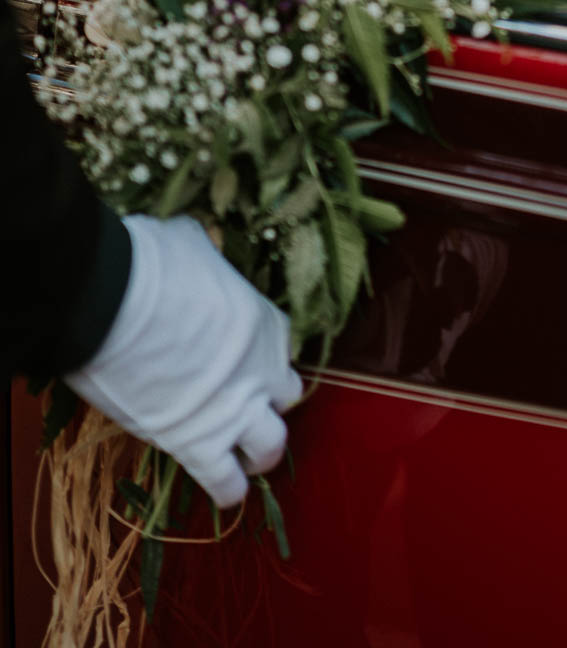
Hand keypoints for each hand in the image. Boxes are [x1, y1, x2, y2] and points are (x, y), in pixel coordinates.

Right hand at [67, 216, 302, 507]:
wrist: (111, 303)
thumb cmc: (150, 264)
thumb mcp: (191, 244)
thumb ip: (205, 259)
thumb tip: (192, 254)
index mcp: (263, 320)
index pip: (282, 345)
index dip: (264, 354)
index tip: (243, 359)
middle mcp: (261, 368)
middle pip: (287, 395)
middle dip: (269, 399)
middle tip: (243, 402)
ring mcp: (235, 410)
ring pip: (271, 447)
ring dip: (259, 451)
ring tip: (243, 455)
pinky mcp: (199, 446)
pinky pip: (227, 484)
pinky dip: (228, 490)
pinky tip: (224, 491)